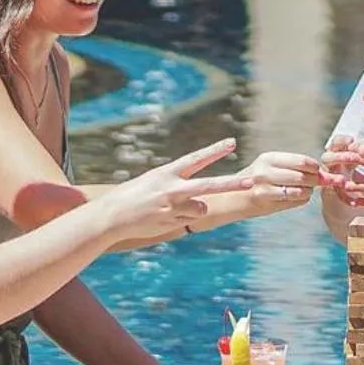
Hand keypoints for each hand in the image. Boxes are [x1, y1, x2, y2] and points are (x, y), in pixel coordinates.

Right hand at [98, 141, 249, 242]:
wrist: (113, 215)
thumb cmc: (134, 195)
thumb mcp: (155, 182)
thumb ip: (180, 187)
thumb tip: (204, 201)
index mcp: (168, 172)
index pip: (196, 159)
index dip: (215, 150)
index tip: (232, 142)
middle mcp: (173, 188)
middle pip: (209, 185)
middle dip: (231, 183)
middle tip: (250, 181)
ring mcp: (173, 207)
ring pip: (201, 208)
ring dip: (194, 208)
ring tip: (170, 208)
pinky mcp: (172, 222)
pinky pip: (188, 220)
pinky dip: (181, 218)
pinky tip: (163, 217)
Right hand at [242, 151, 321, 211]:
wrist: (236, 197)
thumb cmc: (260, 181)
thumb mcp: (273, 167)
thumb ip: (296, 168)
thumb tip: (325, 174)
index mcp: (269, 158)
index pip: (301, 161)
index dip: (314, 167)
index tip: (318, 170)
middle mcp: (265, 171)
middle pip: (302, 176)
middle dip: (315, 180)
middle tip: (317, 182)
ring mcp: (264, 187)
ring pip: (300, 189)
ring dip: (309, 190)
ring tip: (308, 189)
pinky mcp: (265, 201)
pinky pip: (294, 200)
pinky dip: (302, 198)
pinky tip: (300, 196)